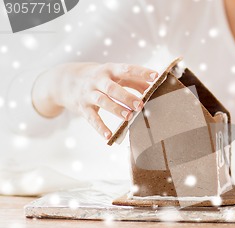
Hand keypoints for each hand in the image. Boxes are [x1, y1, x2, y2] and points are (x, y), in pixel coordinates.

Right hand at [32, 62, 157, 138]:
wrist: (64, 80)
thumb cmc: (98, 78)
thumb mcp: (114, 74)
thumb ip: (134, 81)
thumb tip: (154, 87)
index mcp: (109, 69)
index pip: (127, 69)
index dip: (141, 72)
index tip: (155, 76)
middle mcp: (98, 80)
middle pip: (112, 87)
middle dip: (126, 96)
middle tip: (140, 104)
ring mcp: (88, 93)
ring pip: (102, 101)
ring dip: (116, 109)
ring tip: (128, 117)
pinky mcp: (82, 107)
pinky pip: (91, 118)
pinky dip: (100, 127)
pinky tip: (109, 135)